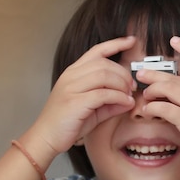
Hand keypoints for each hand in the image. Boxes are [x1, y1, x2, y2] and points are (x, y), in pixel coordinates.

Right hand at [32, 36, 136, 154]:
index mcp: (74, 72)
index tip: (131, 41)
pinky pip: (103, 94)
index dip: (116, 44)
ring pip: (104, 75)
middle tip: (132, 88)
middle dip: (124, 74)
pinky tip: (125, 103)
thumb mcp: (94, 110)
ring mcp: (71, 87)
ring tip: (129, 96)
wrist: (46, 138)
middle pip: (105, 64)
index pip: (97, 51)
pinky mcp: (74, 101)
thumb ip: (111, 102)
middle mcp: (71, 76)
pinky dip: (118, 97)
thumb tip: (130, 99)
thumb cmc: (68, 124)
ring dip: (122, 85)